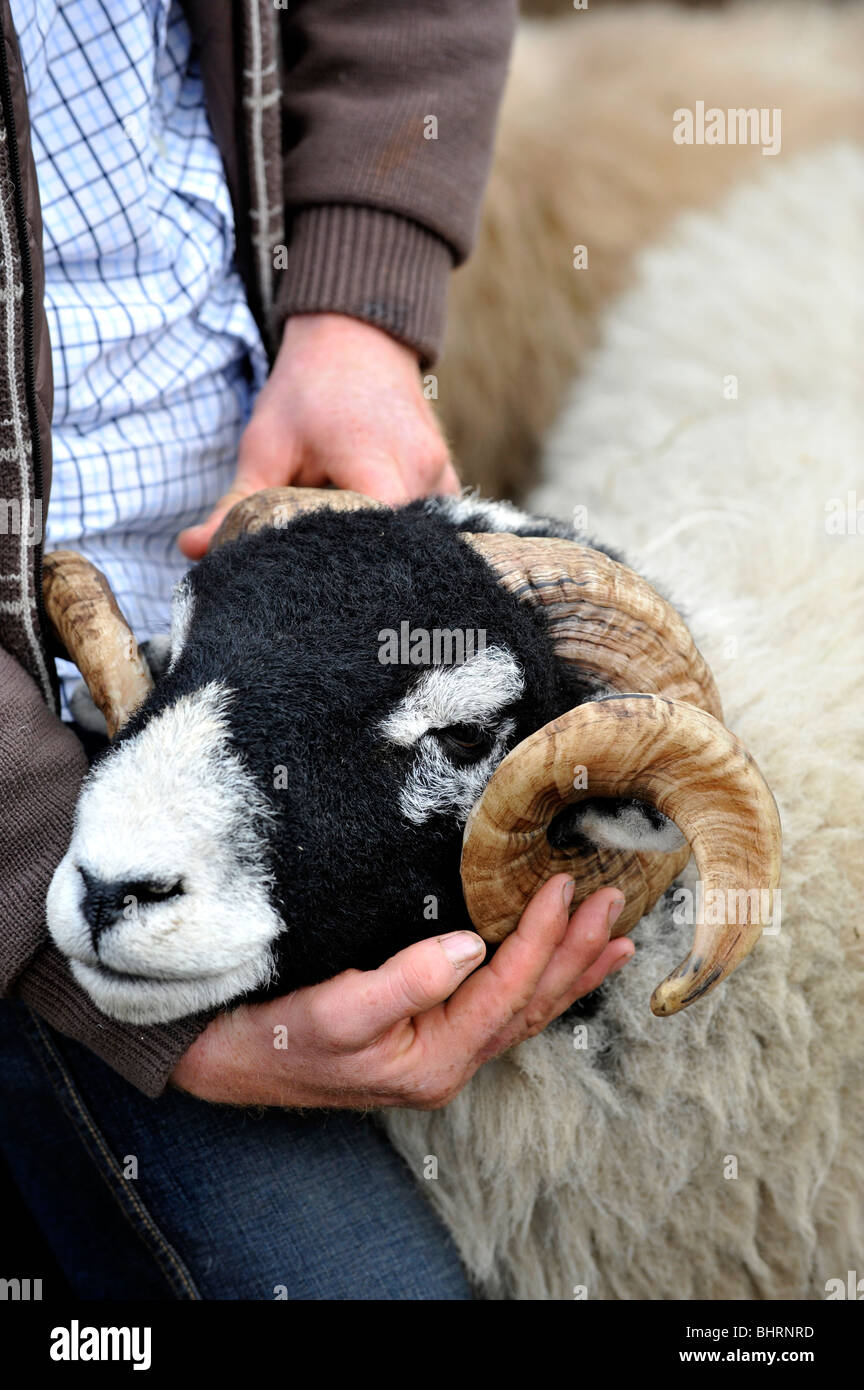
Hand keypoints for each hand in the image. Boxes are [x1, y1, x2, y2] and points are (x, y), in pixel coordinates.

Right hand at [170, 877, 632, 1108]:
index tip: (568, 887)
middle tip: (616, 905)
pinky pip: (502, 1009)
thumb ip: (406, 981)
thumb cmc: (277, 1035)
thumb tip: (470, 946)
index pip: (507, 989)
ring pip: (524, 1010)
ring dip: (570, 971)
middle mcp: (450, 1063)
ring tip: (613, 939)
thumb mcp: (336, 1009)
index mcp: (436, 1059)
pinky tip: (553, 966)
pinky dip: (537, 983)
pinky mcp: (429, 1039)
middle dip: (577, 954)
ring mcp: (442, 1054)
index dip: (542, 936)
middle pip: (532, 1005)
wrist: (231, 1062)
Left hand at [178, 313, 459, 558]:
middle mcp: (421, 473)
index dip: (343, 569)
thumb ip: (234, 504)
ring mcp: (440, 477)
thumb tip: (192, 550)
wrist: (356, 338)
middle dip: (359, 567)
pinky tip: (372, 535)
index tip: (312, 584)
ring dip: (380, 548)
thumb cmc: (306, 392)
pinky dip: (401, 536)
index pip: (372, 542)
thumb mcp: (263, 447)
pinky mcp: (447, 480)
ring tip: (345, 551)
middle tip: (322, 582)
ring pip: (414, 541)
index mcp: (377, 464)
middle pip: (394, 549)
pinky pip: (429, 525)